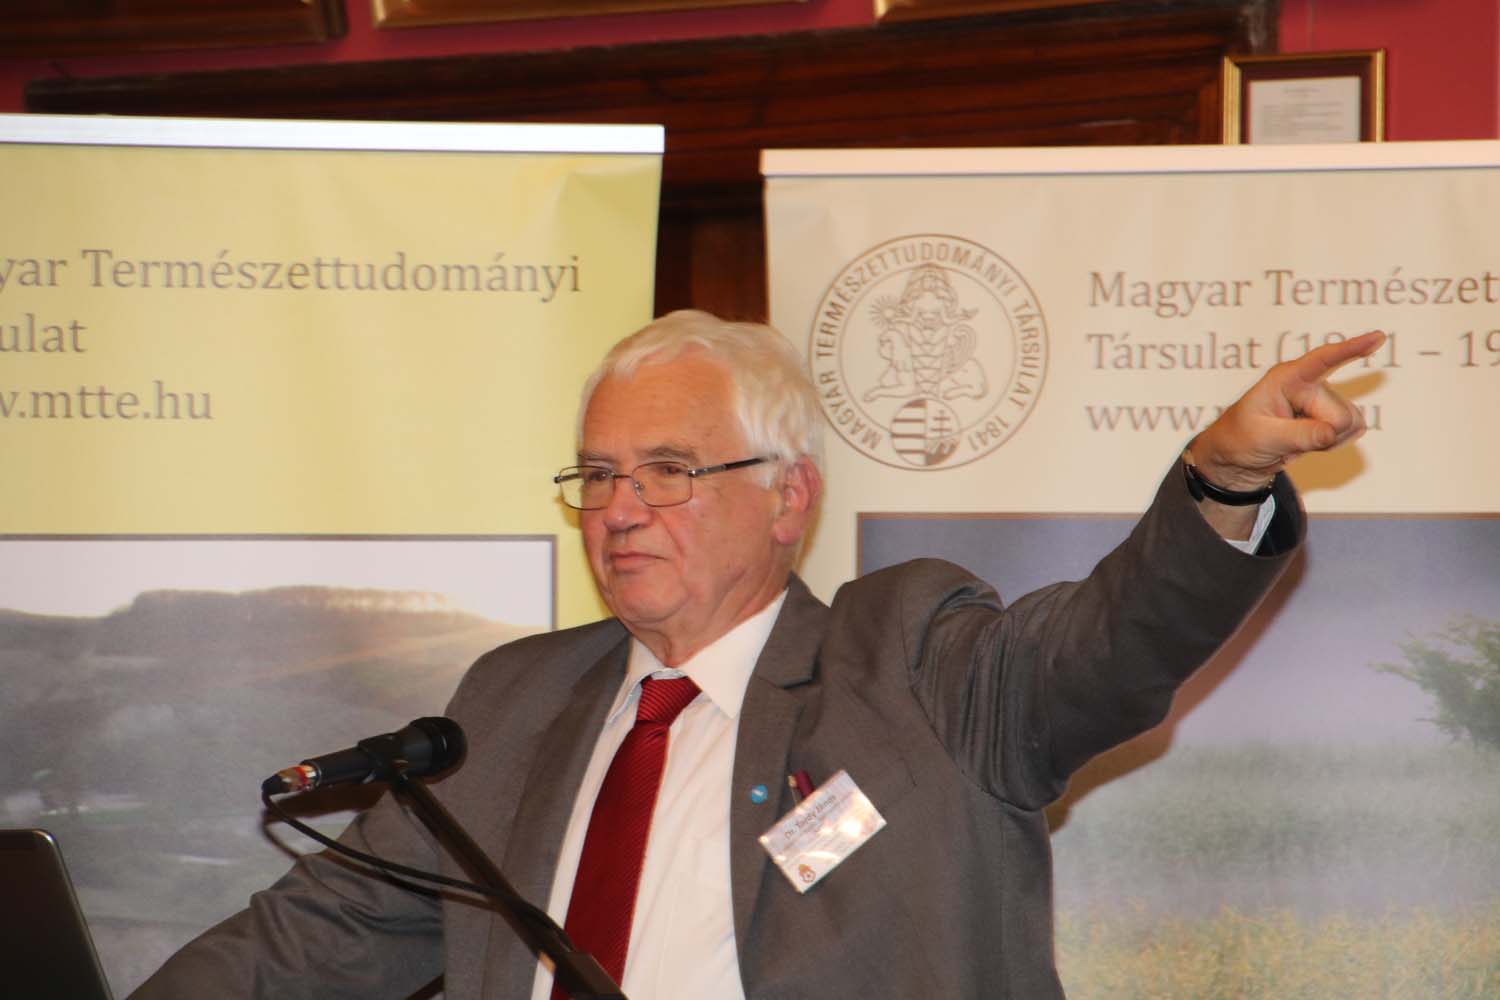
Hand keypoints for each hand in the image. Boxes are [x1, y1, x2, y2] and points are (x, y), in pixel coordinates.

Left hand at [1188, 330, 1384, 492]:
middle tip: (1288, 440)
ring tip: (1295, 440)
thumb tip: (1332, 432)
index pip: (1322, 360)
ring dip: (1328, 440)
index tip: (1378, 337)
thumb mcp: (1263, 437)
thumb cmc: (1240, 438)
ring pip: (1351, 424)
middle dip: (1323, 434)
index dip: (1350, 349)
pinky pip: (1353, 431)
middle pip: (1341, 414)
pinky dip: (1334, 444)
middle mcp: (1309, 384)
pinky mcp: (1333, 417)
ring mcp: (1323, 400)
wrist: (1237, 457)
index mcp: (1286, 378)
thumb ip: (1298, 435)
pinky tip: (1310, 443)